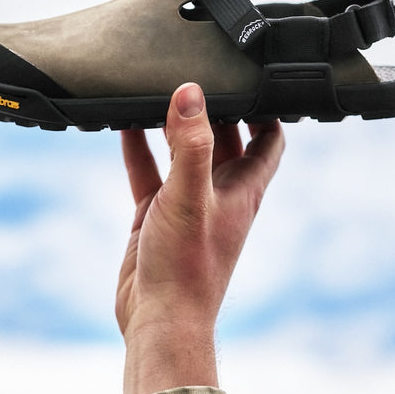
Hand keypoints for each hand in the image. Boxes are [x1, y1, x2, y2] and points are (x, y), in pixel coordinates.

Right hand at [116, 83, 284, 393]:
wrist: (160, 321)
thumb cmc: (187, 267)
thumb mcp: (189, 196)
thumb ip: (189, 145)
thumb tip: (190, 93)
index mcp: (243, 189)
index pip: (269, 140)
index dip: (267, 109)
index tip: (254, 78)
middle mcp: (220, 194)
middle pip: (226, 140)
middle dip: (215, 109)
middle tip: (200, 72)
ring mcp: (187, 205)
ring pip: (183, 153)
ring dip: (175, 126)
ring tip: (161, 89)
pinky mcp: (156, 217)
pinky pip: (149, 173)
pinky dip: (140, 149)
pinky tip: (125, 124)